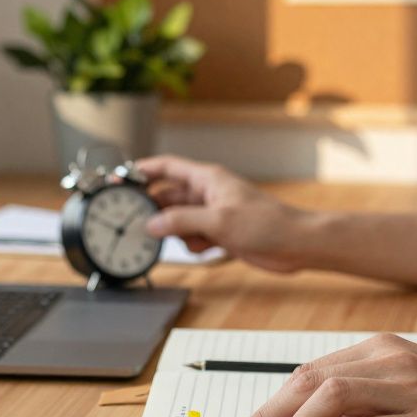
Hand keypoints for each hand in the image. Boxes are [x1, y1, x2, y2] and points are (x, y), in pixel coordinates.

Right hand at [138, 155, 316, 272]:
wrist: (295, 244)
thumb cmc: (267, 224)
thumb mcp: (218, 221)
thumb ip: (180, 221)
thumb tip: (151, 223)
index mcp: (207, 179)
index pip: (167, 167)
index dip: (142, 170)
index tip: (120, 180)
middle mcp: (208, 193)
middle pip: (168, 197)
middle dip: (154, 210)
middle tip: (136, 222)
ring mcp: (214, 213)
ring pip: (179, 220)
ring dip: (176, 232)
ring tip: (187, 239)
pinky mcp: (220, 232)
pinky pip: (193, 236)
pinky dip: (194, 244)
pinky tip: (206, 249)